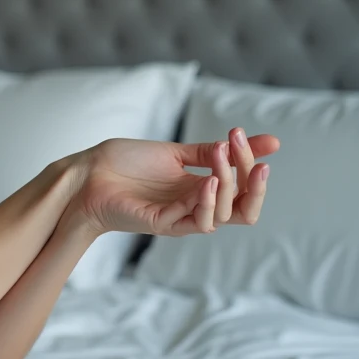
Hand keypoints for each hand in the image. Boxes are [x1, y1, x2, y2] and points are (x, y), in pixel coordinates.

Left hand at [64, 129, 279, 236]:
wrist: (90, 173)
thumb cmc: (128, 163)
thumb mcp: (178, 152)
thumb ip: (216, 151)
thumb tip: (268, 141)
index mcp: (202, 191)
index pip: (243, 189)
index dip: (251, 165)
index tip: (243, 134)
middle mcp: (195, 207)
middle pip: (243, 211)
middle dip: (254, 188)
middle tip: (257, 164)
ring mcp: (178, 218)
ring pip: (220, 217)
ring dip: (227, 187)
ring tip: (221, 159)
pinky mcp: (160, 223)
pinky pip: (192, 220)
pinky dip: (204, 201)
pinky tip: (207, 180)